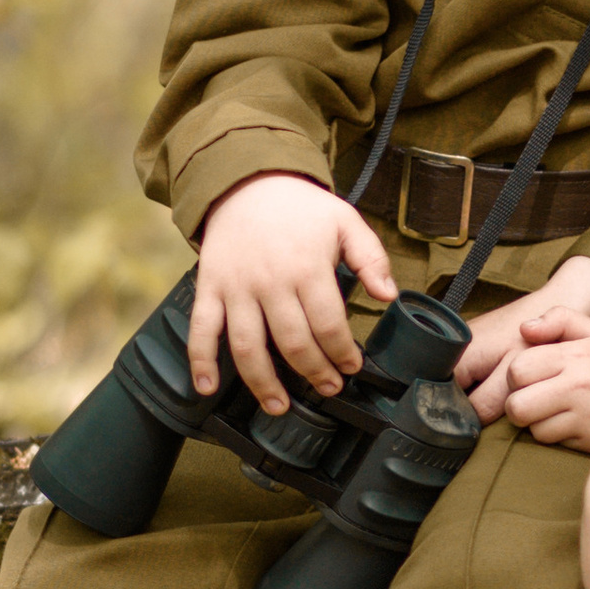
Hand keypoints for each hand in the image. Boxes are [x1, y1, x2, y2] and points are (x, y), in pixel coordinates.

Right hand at [190, 175, 394, 413]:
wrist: (247, 182)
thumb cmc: (300, 209)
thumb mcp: (346, 221)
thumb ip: (371, 258)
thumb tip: (388, 296)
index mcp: (307, 268)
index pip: (329, 324)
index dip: (342, 352)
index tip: (351, 366)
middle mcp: (270, 282)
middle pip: (292, 342)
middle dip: (314, 372)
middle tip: (328, 388)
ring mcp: (236, 288)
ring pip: (247, 347)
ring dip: (263, 383)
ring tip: (279, 406)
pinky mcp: (209, 289)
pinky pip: (201, 330)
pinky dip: (201, 361)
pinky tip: (207, 387)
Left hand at [454, 255, 589, 421]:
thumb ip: (559, 320)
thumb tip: (524, 328)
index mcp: (576, 357)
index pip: (518, 370)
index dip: (516, 376)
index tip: (530, 378)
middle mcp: (581, 387)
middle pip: (517, 406)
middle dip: (519, 405)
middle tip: (534, 400)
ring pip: (535, 430)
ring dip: (540, 423)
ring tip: (558, 412)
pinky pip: (558, 445)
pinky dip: (560, 437)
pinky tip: (575, 424)